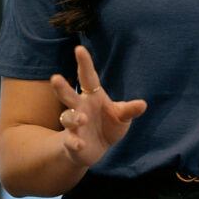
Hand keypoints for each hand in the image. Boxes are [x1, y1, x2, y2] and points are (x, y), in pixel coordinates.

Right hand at [50, 45, 146, 166]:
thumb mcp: (122, 117)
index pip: (87, 77)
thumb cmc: (108, 125)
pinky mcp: (72, 142)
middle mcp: (80, 108)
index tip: (79, 49)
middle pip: (68, 95)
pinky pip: (71, 141)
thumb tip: (143, 104)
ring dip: (73, 118)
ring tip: (82, 118)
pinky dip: (74, 142)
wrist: (97, 149)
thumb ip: (130, 110)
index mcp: (92, 96)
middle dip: (61, 87)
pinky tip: (80, 144)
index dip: (84, 63)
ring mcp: (74, 125)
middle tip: (55, 78)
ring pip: (67, 118)